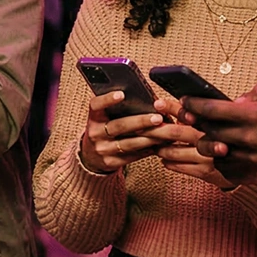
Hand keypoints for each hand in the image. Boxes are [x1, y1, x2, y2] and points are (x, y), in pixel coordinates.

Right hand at [78, 92, 201, 174]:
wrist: (91, 156)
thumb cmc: (104, 130)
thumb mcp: (103, 118)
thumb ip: (116, 109)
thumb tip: (144, 99)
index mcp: (93, 117)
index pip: (96, 105)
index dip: (107, 99)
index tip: (121, 94)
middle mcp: (95, 133)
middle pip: (119, 126)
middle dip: (141, 121)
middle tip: (158, 118)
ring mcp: (102, 149)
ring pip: (129, 143)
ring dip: (149, 138)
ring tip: (164, 133)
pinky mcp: (111, 162)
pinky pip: (132, 156)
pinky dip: (147, 150)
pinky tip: (158, 145)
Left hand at [149, 98, 231, 189]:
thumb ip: (256, 97)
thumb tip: (237, 98)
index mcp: (234, 122)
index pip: (200, 110)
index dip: (177, 106)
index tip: (161, 102)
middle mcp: (222, 140)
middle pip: (181, 131)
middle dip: (159, 126)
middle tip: (145, 120)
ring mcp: (214, 159)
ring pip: (177, 151)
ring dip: (160, 145)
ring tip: (149, 138)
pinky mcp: (212, 174)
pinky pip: (184, 168)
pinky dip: (170, 162)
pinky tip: (164, 157)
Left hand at [179, 82, 256, 184]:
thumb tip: (239, 100)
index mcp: (255, 115)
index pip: (213, 110)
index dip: (194, 105)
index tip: (186, 101)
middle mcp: (250, 138)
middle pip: (210, 132)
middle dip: (194, 123)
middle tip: (188, 117)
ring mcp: (255, 159)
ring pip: (218, 155)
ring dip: (209, 146)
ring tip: (208, 138)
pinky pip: (233, 173)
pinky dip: (225, 166)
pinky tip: (225, 159)